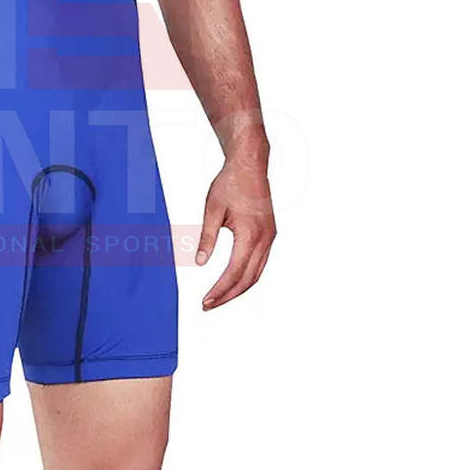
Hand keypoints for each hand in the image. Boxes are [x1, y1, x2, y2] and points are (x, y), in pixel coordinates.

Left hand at [195, 157, 275, 309]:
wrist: (249, 165)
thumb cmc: (230, 183)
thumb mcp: (212, 210)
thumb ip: (207, 238)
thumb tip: (199, 263)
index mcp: (250, 234)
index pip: (234, 272)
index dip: (219, 290)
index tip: (205, 300)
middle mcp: (265, 239)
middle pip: (248, 279)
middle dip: (228, 295)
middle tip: (208, 305)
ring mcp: (270, 237)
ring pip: (257, 274)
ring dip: (238, 288)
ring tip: (219, 297)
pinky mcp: (269, 234)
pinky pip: (260, 263)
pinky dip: (247, 276)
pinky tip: (233, 280)